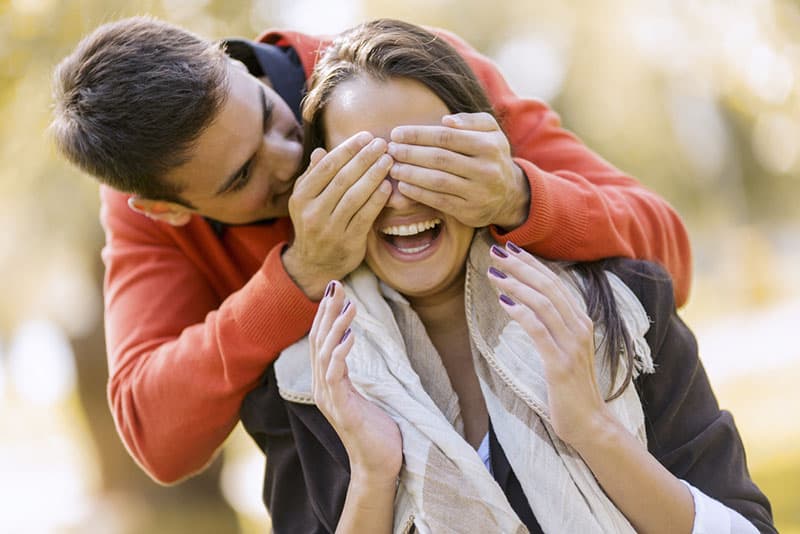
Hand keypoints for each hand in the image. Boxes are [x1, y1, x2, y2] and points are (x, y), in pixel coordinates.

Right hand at [284, 133, 392, 298]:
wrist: (314, 265)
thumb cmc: (314, 224)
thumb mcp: (305, 201)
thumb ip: (313, 176)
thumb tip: (320, 151)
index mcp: (301, 197)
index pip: (326, 167)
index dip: (347, 149)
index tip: (366, 136)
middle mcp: (312, 213)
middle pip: (342, 179)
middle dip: (364, 158)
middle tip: (382, 143)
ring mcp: (330, 229)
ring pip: (354, 197)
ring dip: (373, 176)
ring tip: (388, 160)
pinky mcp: (348, 243)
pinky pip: (364, 217)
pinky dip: (377, 200)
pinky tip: (388, 186)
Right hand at [310, 281, 402, 482]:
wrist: (379, 466)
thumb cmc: (375, 431)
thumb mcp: (363, 395)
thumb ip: (352, 375)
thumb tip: (352, 350)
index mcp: (328, 382)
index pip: (320, 340)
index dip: (325, 314)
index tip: (333, 289)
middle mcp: (323, 388)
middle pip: (318, 341)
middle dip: (326, 311)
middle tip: (336, 284)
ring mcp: (330, 398)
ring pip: (324, 353)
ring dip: (336, 326)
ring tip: (349, 305)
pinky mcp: (341, 408)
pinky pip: (336, 375)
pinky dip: (341, 352)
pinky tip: (352, 335)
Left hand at [388, 112, 528, 229]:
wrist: (509, 193)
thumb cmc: (491, 156)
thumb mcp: (490, 131)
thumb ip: (470, 121)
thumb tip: (445, 121)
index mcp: (489, 145)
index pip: (446, 137)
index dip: (418, 135)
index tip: (397, 133)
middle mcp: (486, 169)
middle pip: (440, 158)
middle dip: (410, 153)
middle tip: (390, 149)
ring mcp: (478, 192)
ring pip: (438, 181)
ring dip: (411, 173)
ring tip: (393, 167)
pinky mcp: (470, 211)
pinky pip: (439, 201)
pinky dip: (418, 193)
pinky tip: (403, 185)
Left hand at [486, 243, 614, 450]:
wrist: (590, 423)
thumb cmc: (571, 388)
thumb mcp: (564, 350)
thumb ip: (552, 327)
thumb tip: (526, 304)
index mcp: (581, 322)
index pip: (555, 283)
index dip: (532, 263)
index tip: (511, 248)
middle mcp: (580, 328)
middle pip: (548, 287)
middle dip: (521, 267)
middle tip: (496, 252)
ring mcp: (572, 346)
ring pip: (543, 304)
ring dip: (517, 285)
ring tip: (494, 273)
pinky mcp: (560, 364)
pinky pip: (540, 331)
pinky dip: (522, 314)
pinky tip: (504, 303)